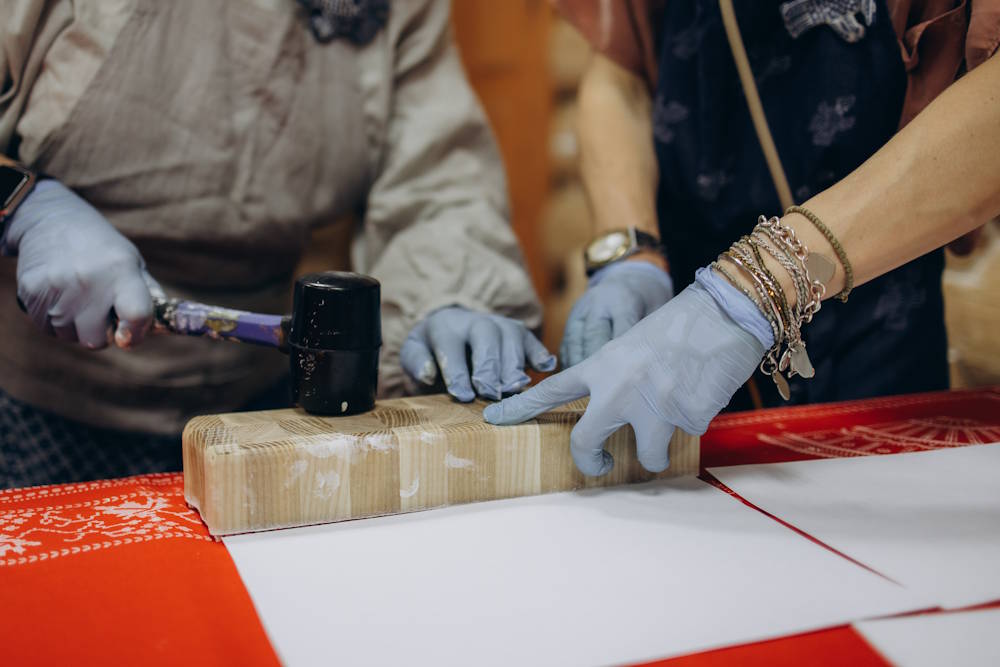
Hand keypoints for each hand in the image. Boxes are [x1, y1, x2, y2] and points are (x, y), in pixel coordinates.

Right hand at [4, 179, 157, 348]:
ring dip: (76, 326)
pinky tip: (60, 295)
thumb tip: (166, 327)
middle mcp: (89, 280)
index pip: (136, 315)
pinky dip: (54, 320)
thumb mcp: (131, 261)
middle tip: (100, 311)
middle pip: (96, 339)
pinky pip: (48, 328)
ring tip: (77, 297)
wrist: (50, 219)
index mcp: (121, 271)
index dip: (135, 334)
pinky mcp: (31, 292)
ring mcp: (57, 287)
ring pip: (71, 336)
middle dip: (101, 333)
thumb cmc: (101, 248)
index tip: (129, 336)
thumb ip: (148, 295)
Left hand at [401, 306, 555, 401]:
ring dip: (513, 365)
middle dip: (489, 366)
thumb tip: (429, 372)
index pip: (452, 345)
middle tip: (491, 393)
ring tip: (515, 388)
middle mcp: (475, 321)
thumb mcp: (414, 353)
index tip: (462, 394)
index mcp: (445, 325)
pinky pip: (532, 340)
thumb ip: (416, 362)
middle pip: (486, 337)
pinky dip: (540, 353)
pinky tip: (546, 367)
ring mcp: (500, 325)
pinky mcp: (519, 334)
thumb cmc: (432, 351)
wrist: (452, 330)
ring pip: (512, 338)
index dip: (457, 371)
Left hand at [484, 275, 766, 475]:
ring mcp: (650, 407)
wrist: (724, 312)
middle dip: (592, 461)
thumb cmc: (681, 325)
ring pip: (647, 456)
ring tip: (675, 419)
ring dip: (659, 449)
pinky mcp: (684, 419)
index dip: (519, 408)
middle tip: (601, 465)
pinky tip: (701, 392)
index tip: (493, 419)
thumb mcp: (633, 344)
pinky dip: (694, 421)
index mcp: (602, 365)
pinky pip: (687, 435)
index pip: (550, 390)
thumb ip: (616, 378)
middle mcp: (618, 389)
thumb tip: (617, 417)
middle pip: (585, 442)